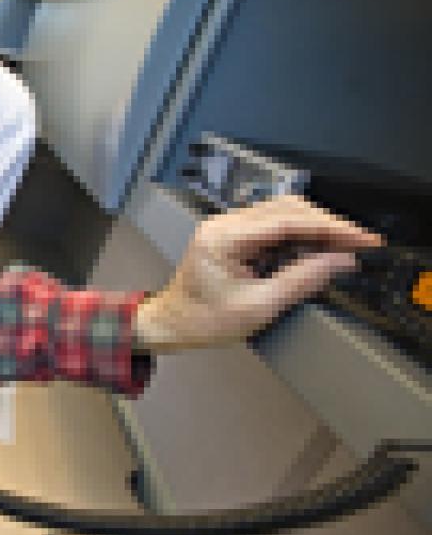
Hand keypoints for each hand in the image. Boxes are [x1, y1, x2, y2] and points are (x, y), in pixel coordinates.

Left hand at [135, 195, 381, 351]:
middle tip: (360, 246)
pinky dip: (298, 235)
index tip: (365, 239)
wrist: (170, 325)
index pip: (289, 220)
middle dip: (328, 226)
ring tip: (343, 249)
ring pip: (282, 214)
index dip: (332, 228)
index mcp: (226, 237)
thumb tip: (342, 261)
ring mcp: (227, 227)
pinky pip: (272, 226)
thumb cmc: (205, 321)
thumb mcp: (259, 307)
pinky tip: (316, 251)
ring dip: (315, 229)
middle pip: (288, 209)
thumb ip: (302, 280)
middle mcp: (225, 224)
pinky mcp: (232, 236)